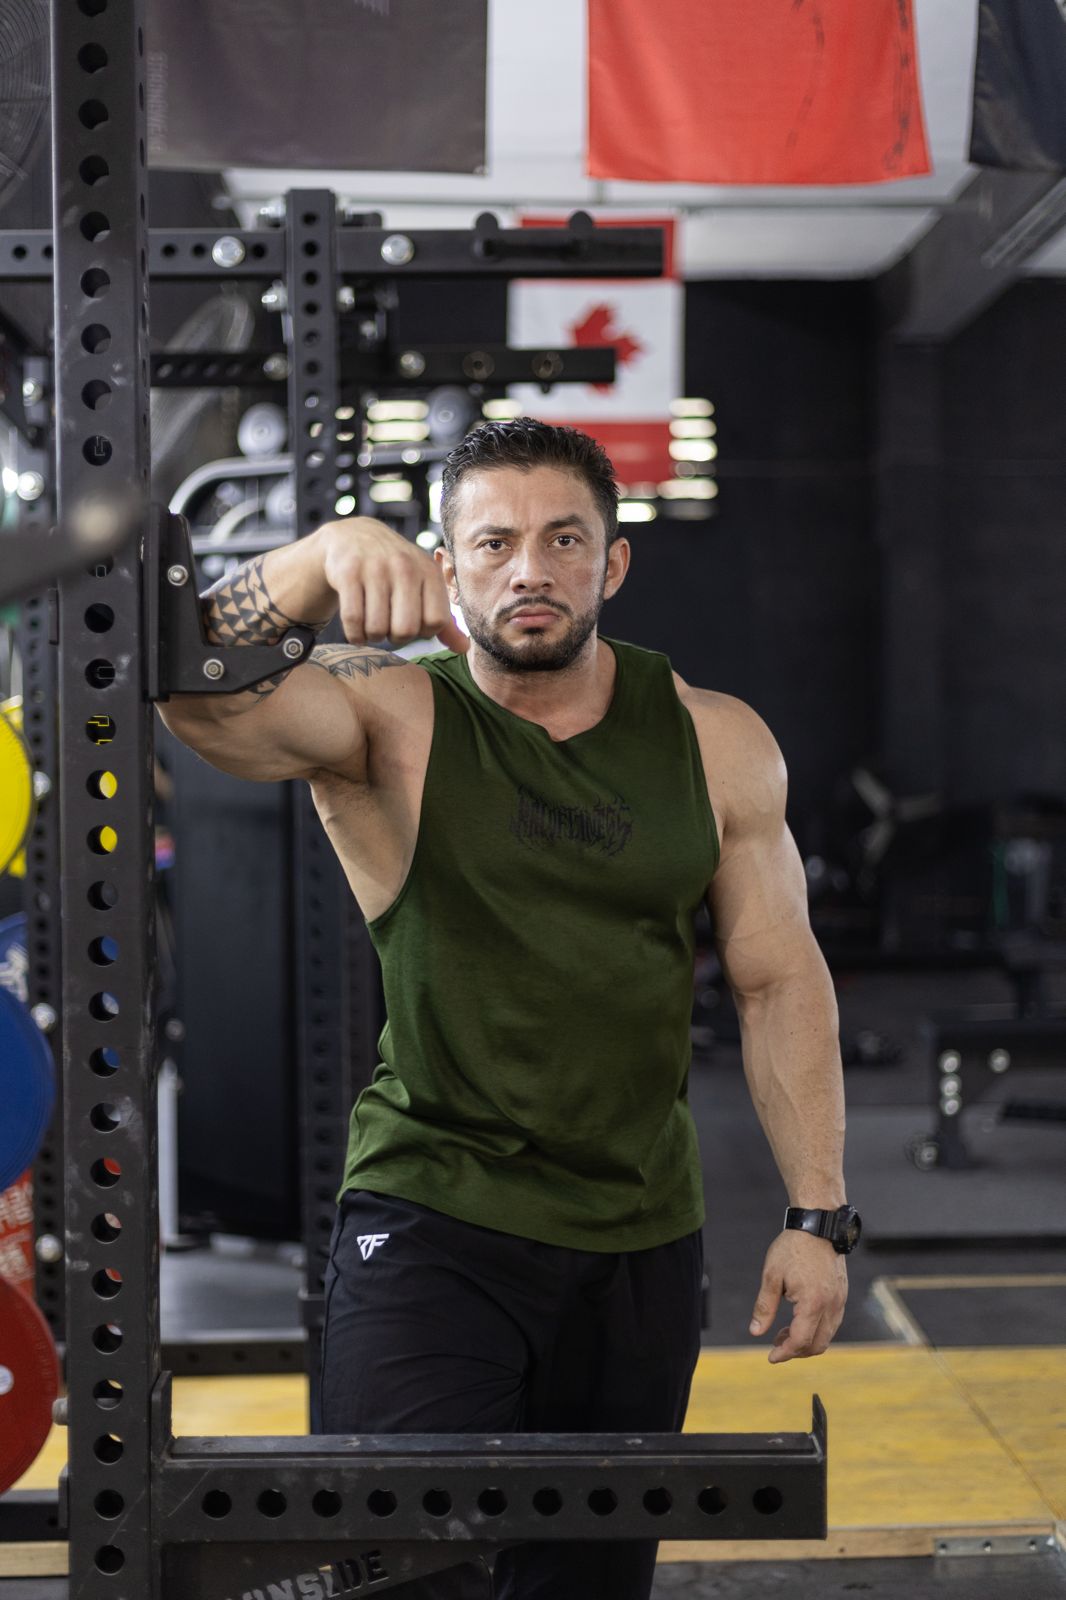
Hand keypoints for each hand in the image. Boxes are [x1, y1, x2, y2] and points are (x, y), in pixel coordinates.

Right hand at [318, 517, 468, 653]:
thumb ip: (444, 619)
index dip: (424, 631)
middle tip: (389, 625)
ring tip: (371, 624)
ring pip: (377, 629)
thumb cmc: (394, 570)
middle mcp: (405, 566)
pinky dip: (354, 634)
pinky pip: (353, 621)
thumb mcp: (422, 585)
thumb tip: (463, 648)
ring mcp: (375, 568)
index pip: (436, 622)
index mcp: (429, 571)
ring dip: (372, 636)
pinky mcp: (348, 572)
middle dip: (396, 637)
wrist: (352, 537)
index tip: (413, 621)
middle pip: (406, 630)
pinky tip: (356, 628)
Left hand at [749, 1230, 847, 1363]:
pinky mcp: (842, 1295)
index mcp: (813, 1303)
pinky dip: (816, 1329)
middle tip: (775, 1344)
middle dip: (796, 1351)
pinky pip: (832, 1323)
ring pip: (827, 1336)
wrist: (818, 1224)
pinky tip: (800, 1320)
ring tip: (784, 1332)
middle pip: (817, 1345)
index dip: (785, 1353)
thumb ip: (764, 1307)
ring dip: (806, 1341)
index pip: (801, 1341)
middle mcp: (831, 1306)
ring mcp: (840, 1301)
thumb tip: (755, 1332)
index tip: (771, 1357)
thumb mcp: (772, 1276)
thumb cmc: (793, 1247)